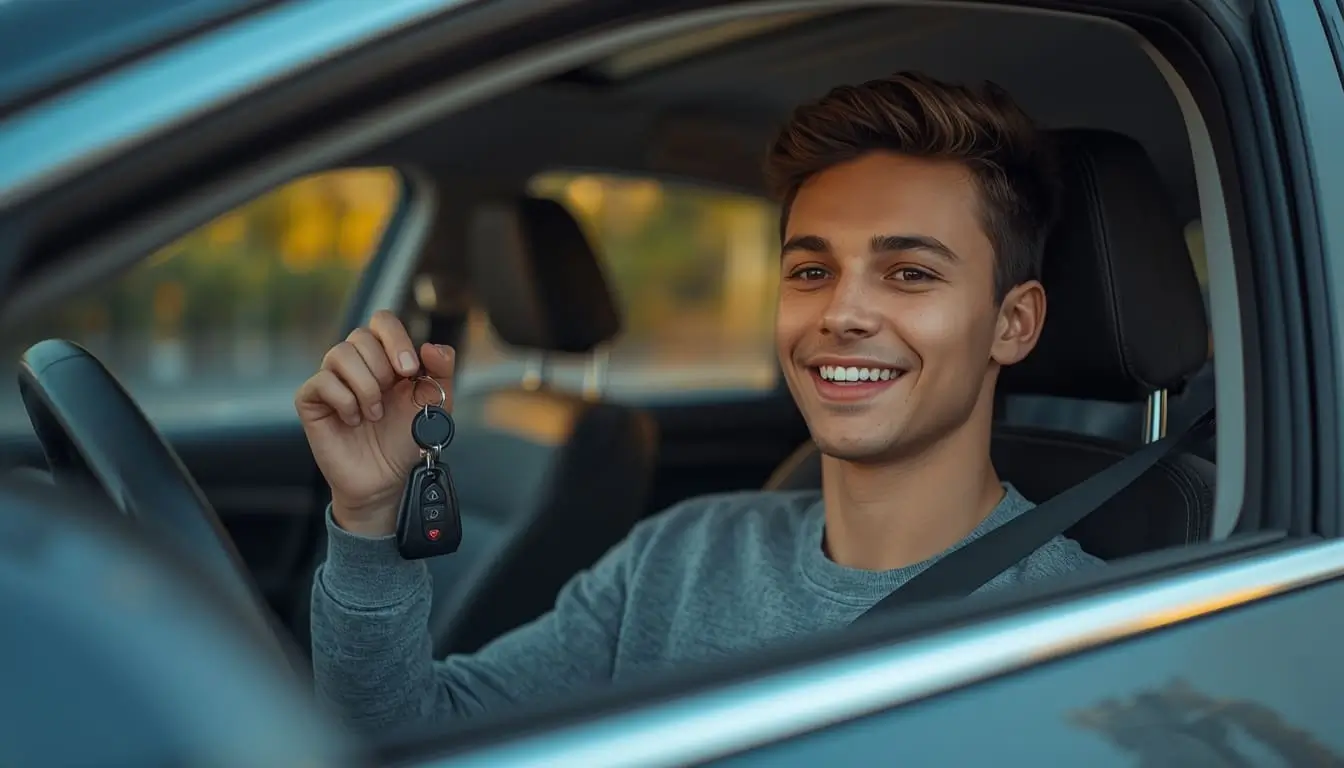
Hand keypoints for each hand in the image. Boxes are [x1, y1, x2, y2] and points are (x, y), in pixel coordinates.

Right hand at [295, 310, 455, 535]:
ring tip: (374, 413)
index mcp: (385, 357)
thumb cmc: (406, 439)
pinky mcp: (311, 401)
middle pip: (360, 335)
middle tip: (390, 397)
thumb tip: (431, 346)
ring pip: (339, 354)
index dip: (395, 338)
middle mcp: (355, 364)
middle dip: (383, 368)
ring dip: (365, 386)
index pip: (382, 321)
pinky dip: (345, 401)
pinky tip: (354, 420)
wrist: (386, 478)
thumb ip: (442, 371)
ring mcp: (331, 380)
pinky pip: (321, 382)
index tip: (410, 370)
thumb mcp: (436, 403)